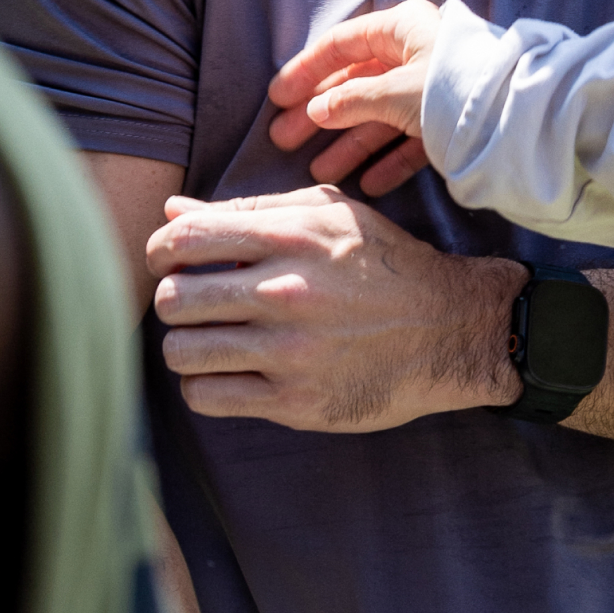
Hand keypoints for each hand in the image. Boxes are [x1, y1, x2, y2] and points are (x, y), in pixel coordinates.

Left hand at [147, 185, 523, 430]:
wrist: (452, 329)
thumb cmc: (385, 265)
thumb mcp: (329, 215)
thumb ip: (249, 210)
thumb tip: (171, 213)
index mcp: (292, 238)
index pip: (183, 241)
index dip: (161, 252)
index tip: (174, 262)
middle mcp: (287, 293)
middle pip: (173, 300)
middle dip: (174, 300)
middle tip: (197, 305)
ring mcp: (290, 352)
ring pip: (182, 353)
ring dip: (187, 345)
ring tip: (213, 340)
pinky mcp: (296, 402)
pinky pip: (207, 398)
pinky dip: (205, 385)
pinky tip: (228, 372)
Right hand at [268, 1, 446, 190]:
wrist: (517, 116)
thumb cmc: (452, 87)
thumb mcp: (395, 91)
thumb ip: (352, 100)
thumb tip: (318, 111)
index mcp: (403, 28)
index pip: (342, 45)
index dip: (306, 72)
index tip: (276, 99)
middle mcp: (416, 54)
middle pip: (356, 83)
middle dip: (320, 115)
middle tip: (283, 140)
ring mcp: (432, 89)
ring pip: (380, 115)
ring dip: (349, 143)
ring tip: (318, 172)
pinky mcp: (450, 122)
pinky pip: (410, 140)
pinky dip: (388, 159)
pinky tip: (365, 183)